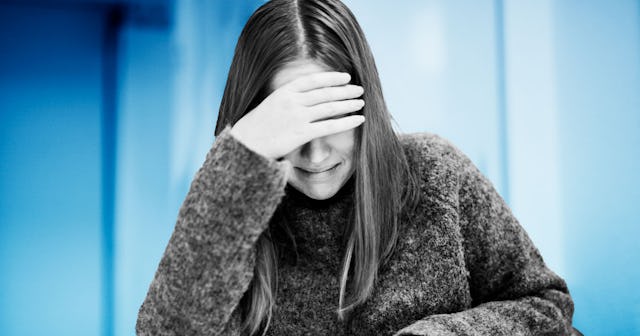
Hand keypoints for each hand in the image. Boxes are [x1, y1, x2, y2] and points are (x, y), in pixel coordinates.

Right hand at [229, 71, 364, 159]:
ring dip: (348, 103)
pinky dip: (347, 121)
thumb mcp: (270, 105)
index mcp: (284, 92)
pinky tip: (359, 119)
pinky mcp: (302, 133)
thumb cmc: (256, 128)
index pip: (313, 80)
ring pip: (330, 107)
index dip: (331, 77)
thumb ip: (287, 100)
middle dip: (345, 90)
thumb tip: (306, 99)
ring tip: (361, 103)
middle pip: (325, 92)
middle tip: (359, 89)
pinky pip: (330, 126)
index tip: (345, 77)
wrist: (244, 145)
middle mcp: (292, 101)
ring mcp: (298, 116)